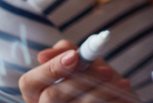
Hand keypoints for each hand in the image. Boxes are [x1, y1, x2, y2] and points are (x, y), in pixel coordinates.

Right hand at [18, 40, 137, 102]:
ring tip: (119, 81)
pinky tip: (123, 89)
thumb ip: (68, 53)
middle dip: (81, 79)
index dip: (50, 68)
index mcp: (39, 93)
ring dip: (101, 91)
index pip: (29, 82)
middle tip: (106, 71)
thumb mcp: (86, 64)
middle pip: (51, 94)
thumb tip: (43, 54)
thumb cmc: (100, 81)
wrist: (122, 99)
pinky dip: (112, 100)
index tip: (74, 56)